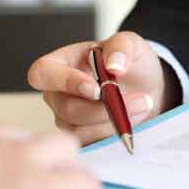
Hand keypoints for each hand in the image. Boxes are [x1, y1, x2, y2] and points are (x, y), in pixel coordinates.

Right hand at [27, 31, 180, 144]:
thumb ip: (122, 46)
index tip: (97, 89)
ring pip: (81, 130)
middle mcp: (58, 94)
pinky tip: (131, 121)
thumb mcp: (132, 45)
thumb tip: (113, 65)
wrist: (146, 87)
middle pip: (67, 109)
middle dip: (103, 108)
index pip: (42, 73)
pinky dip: (114, 134)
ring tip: (141, 106)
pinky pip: (92, 144)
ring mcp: (67, 119)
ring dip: (114, 122)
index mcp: (61, 64)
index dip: (64, 82)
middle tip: (139, 100)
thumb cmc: (130, 63)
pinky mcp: (82, 138)